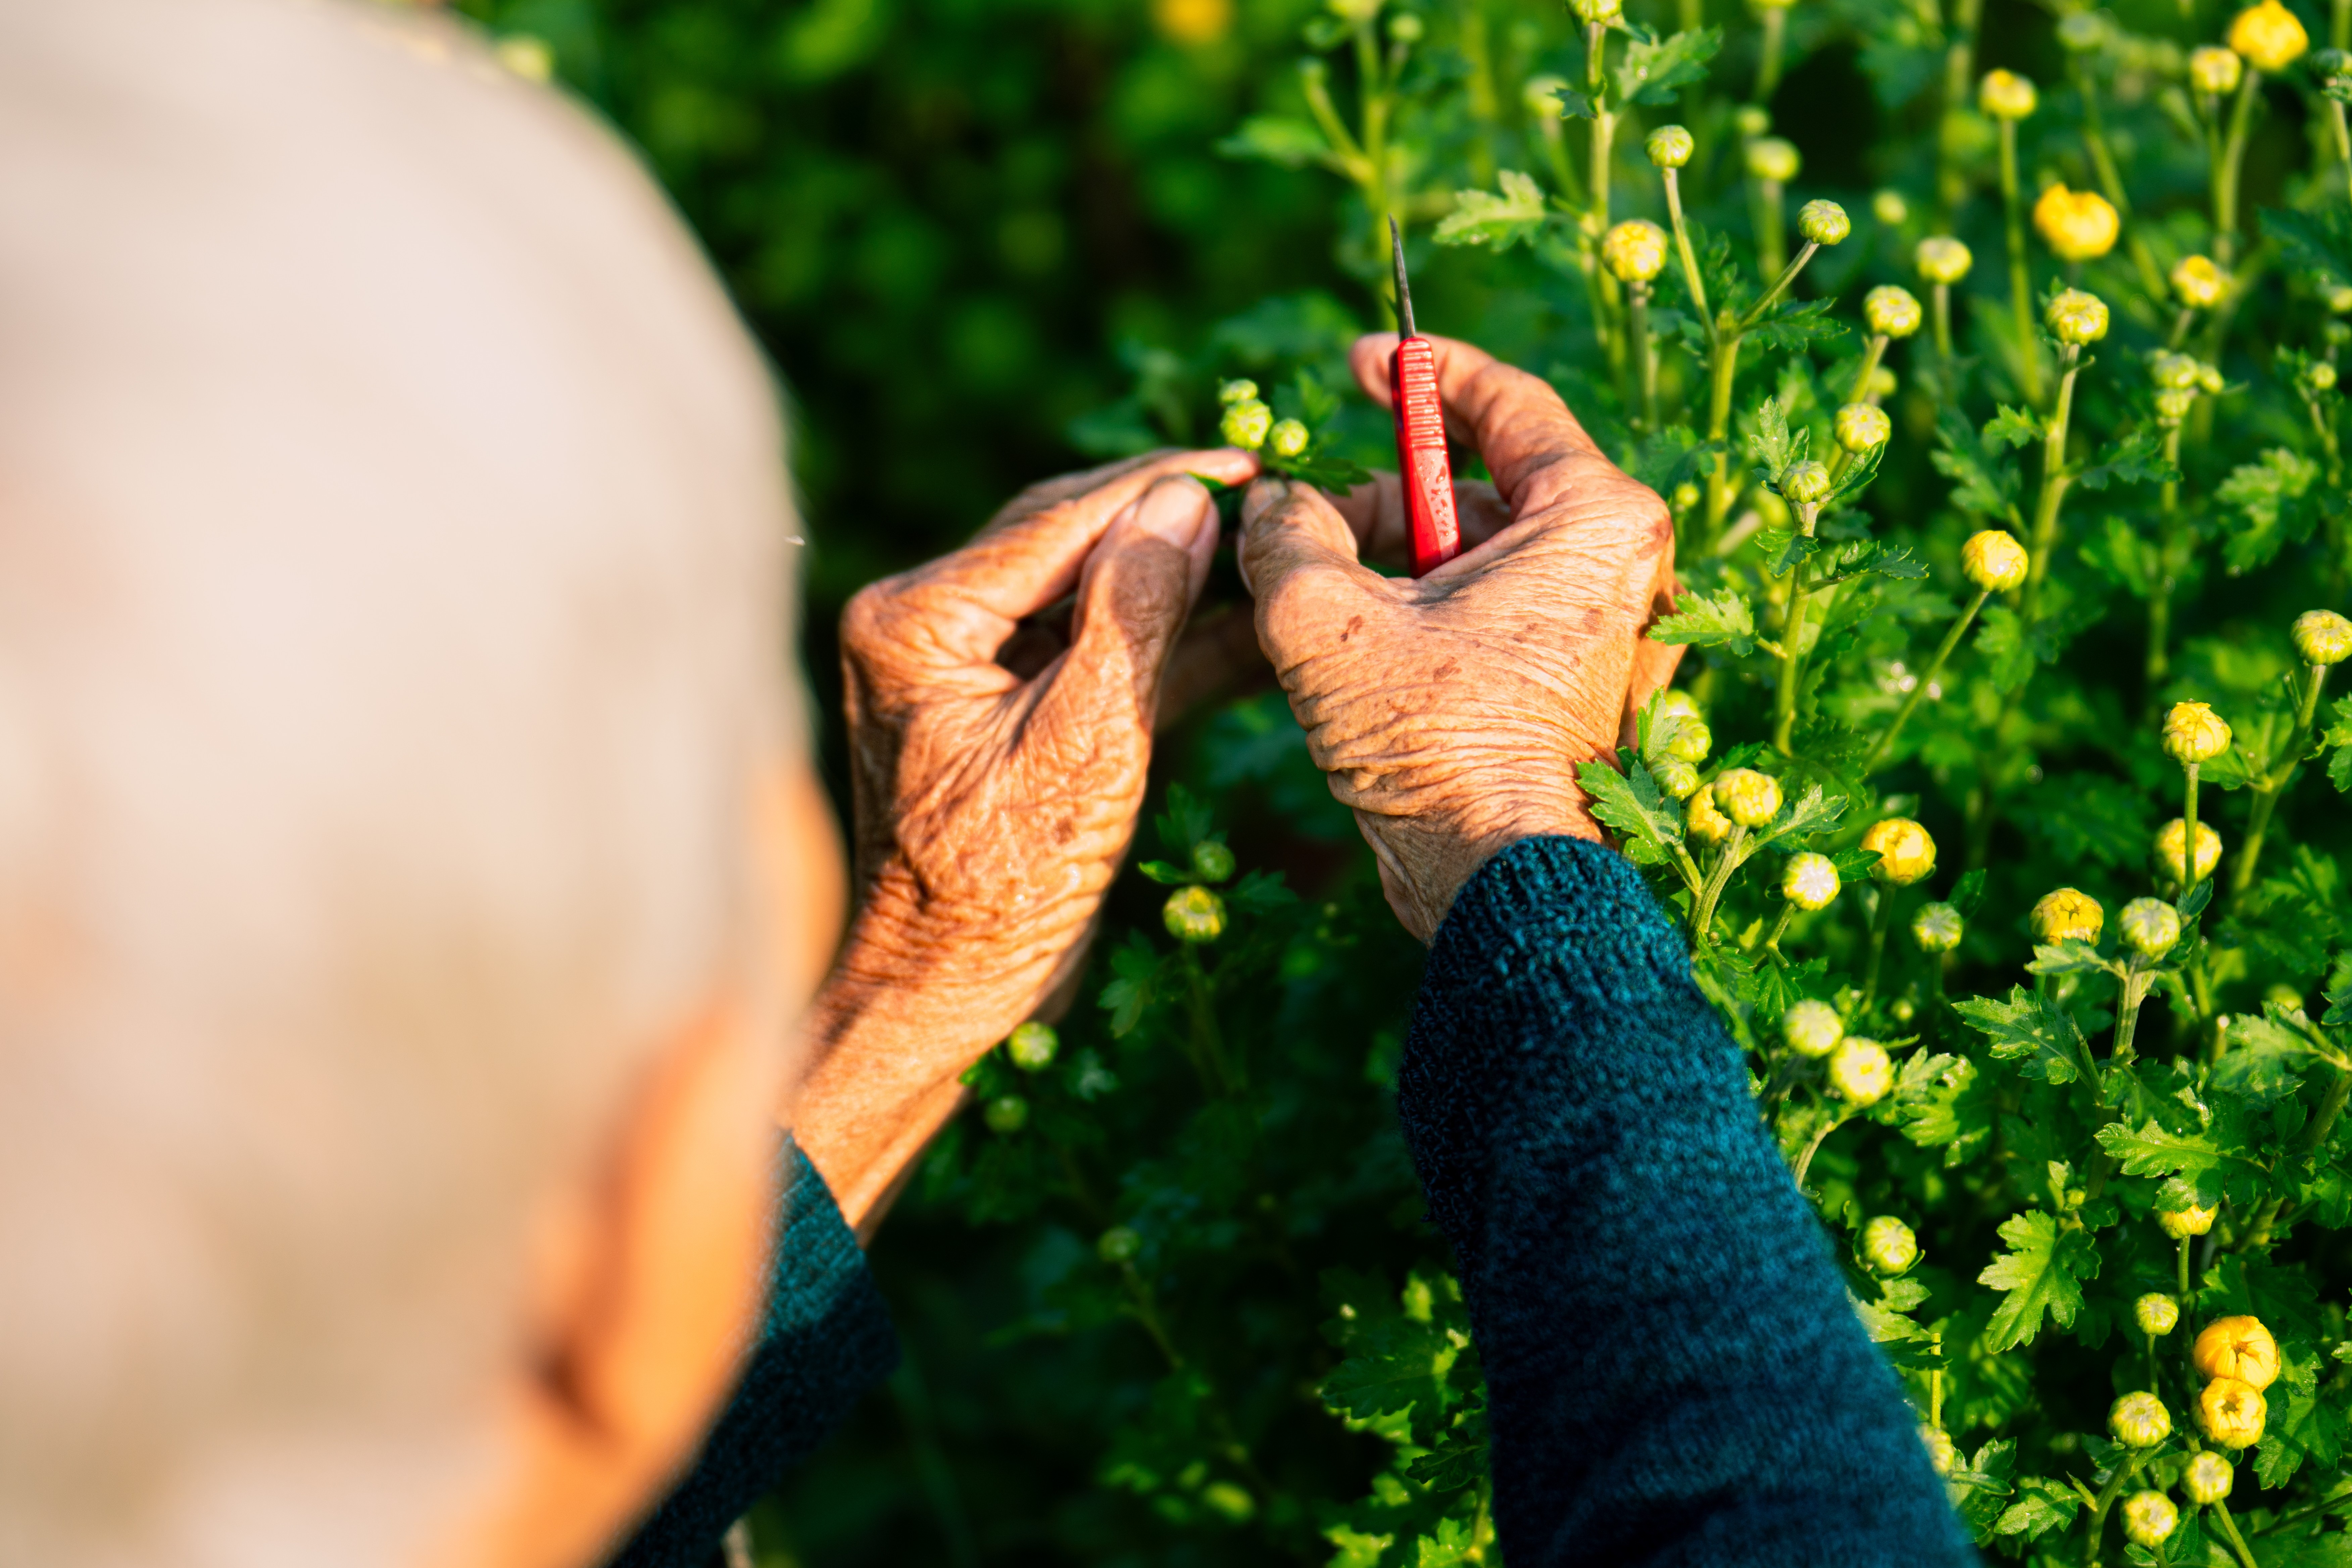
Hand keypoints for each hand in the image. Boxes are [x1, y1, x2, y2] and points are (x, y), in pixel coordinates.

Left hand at [792, 446, 1256, 1229]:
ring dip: (1176, 575)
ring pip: (1085, 587)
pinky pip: (1086, 649)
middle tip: (1269, 492)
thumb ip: (1135, 616)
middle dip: (1169, 516)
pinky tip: (1241, 622)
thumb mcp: (1088, 744)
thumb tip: (1183, 504)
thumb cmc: (1001, 889)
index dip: (1161, 486)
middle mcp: (922, 621)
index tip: (1249, 464)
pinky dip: (1159, 640)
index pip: (1060, 519)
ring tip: (1267, 548)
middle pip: (1068, 535)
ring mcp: (958, 662)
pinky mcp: (999, 704)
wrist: (943, 992)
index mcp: (915, 618)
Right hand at [1238, 333, 1678, 941]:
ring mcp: (1602, 630)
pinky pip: (1488, 616)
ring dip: (1388, 570)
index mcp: (1596, 519)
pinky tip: (1362, 656)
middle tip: (1309, 533)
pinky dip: (1421, 616)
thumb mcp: (1323, 619)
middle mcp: (1620, 564)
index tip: (1361, 363)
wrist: (1498, 888)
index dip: (1421, 372)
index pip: (1506, 401)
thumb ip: (1286, 533)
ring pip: (1474, 557)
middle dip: (1381, 504)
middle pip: (1478, 487)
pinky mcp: (1575, 684)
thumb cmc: (1436, 749)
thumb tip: (1273, 505)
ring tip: (1322, 614)